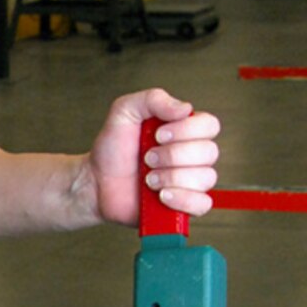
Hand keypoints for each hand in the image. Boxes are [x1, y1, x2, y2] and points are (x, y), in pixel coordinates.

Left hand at [84, 88, 219, 227]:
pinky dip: (183, 199)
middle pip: (209, 152)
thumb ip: (153, 99)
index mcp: (185, 131)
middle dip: (173, 155)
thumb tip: (185, 108)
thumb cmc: (112, 149)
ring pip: (206, 178)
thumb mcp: (125, 111)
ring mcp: (191, 182)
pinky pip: (202, 204)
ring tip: (148, 179)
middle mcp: (193, 156)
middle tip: (147, 158)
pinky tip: (162, 196)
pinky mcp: (184, 206)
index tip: (158, 135)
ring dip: (172, 177)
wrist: (96, 182)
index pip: (209, 125)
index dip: (187, 130)